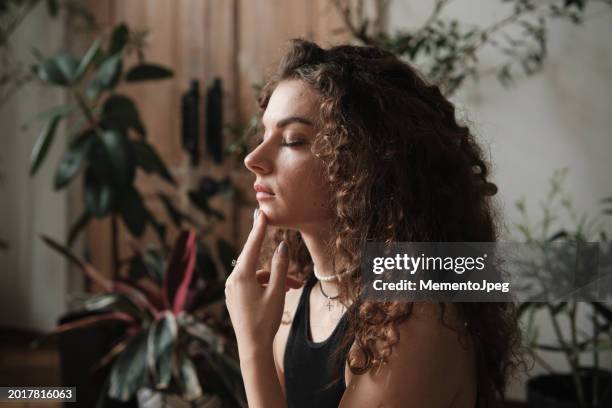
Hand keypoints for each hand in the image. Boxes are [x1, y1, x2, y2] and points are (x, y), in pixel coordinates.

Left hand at [224, 208, 293, 353]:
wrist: (252, 348)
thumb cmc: (266, 320)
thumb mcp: (277, 291)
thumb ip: (280, 267)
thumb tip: (282, 246)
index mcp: (241, 275)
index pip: (252, 245)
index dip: (259, 229)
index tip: (261, 213)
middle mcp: (233, 279)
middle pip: (256, 261)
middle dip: (276, 264)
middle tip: (283, 256)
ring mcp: (232, 289)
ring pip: (257, 275)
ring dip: (275, 278)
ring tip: (294, 287)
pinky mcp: (235, 297)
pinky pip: (252, 284)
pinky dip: (266, 285)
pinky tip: (281, 293)